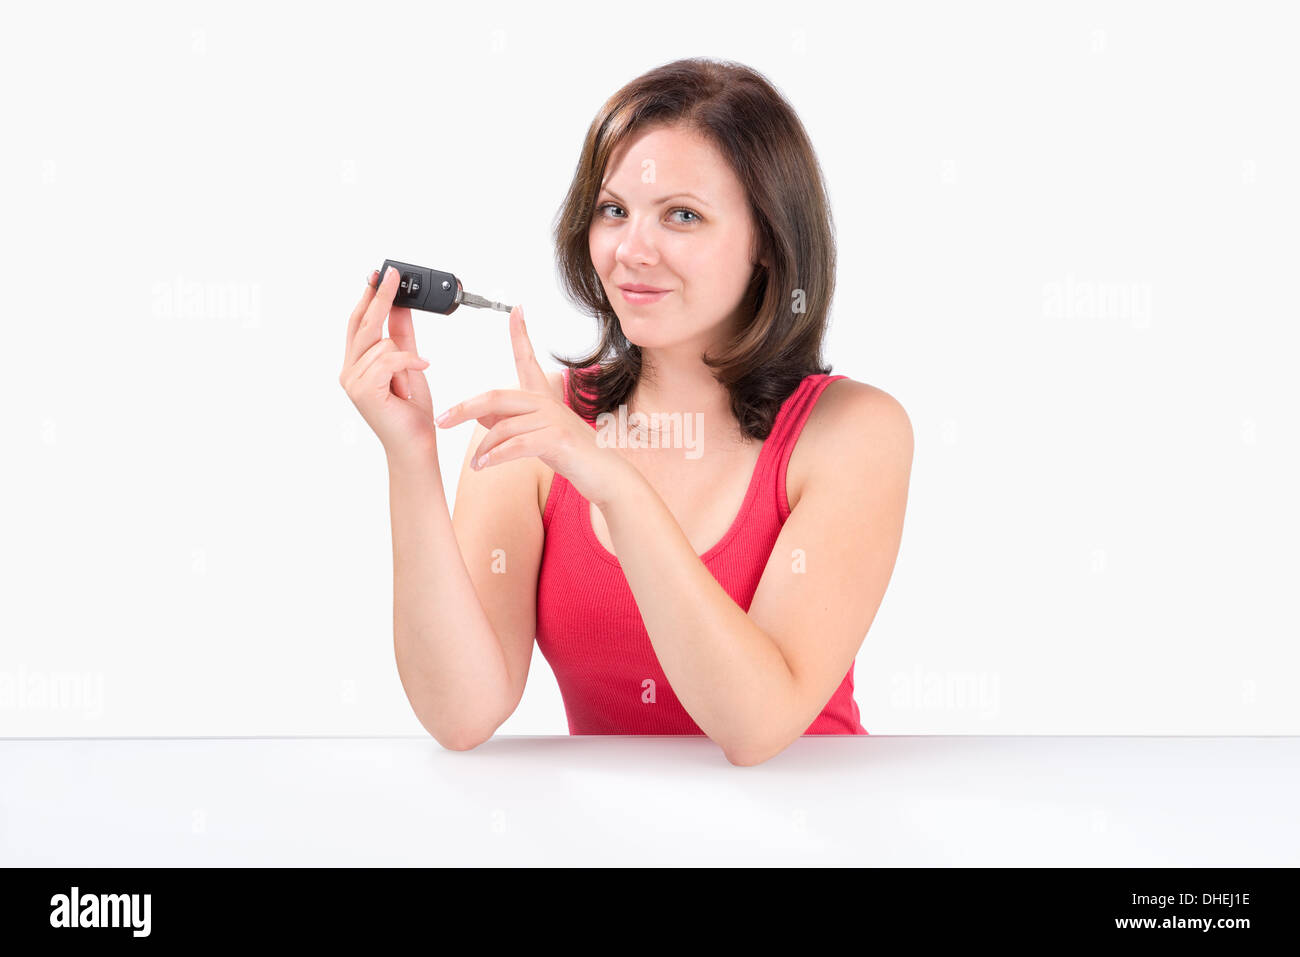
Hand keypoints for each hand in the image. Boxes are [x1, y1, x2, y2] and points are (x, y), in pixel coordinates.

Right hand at [339, 266, 436, 457]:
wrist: (416, 445)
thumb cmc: (411, 412)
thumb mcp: (410, 364)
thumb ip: (403, 336)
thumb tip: (400, 306)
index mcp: (357, 364)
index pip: (359, 323)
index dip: (368, 297)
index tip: (379, 274)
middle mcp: (350, 371)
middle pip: (364, 324)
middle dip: (380, 298)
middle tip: (393, 274)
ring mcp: (353, 381)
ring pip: (382, 343)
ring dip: (407, 358)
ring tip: (413, 380)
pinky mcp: (363, 390)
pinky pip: (390, 359)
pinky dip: (410, 363)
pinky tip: (422, 370)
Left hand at [433, 305, 632, 506]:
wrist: (606, 476)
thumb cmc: (573, 456)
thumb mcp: (538, 436)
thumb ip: (509, 422)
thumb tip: (478, 413)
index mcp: (543, 398)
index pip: (528, 359)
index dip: (520, 334)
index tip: (515, 310)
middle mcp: (547, 403)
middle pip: (496, 397)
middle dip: (464, 408)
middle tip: (441, 420)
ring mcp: (554, 419)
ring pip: (503, 426)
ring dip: (484, 449)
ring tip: (476, 464)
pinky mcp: (558, 439)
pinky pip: (516, 445)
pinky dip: (495, 456)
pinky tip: (484, 466)